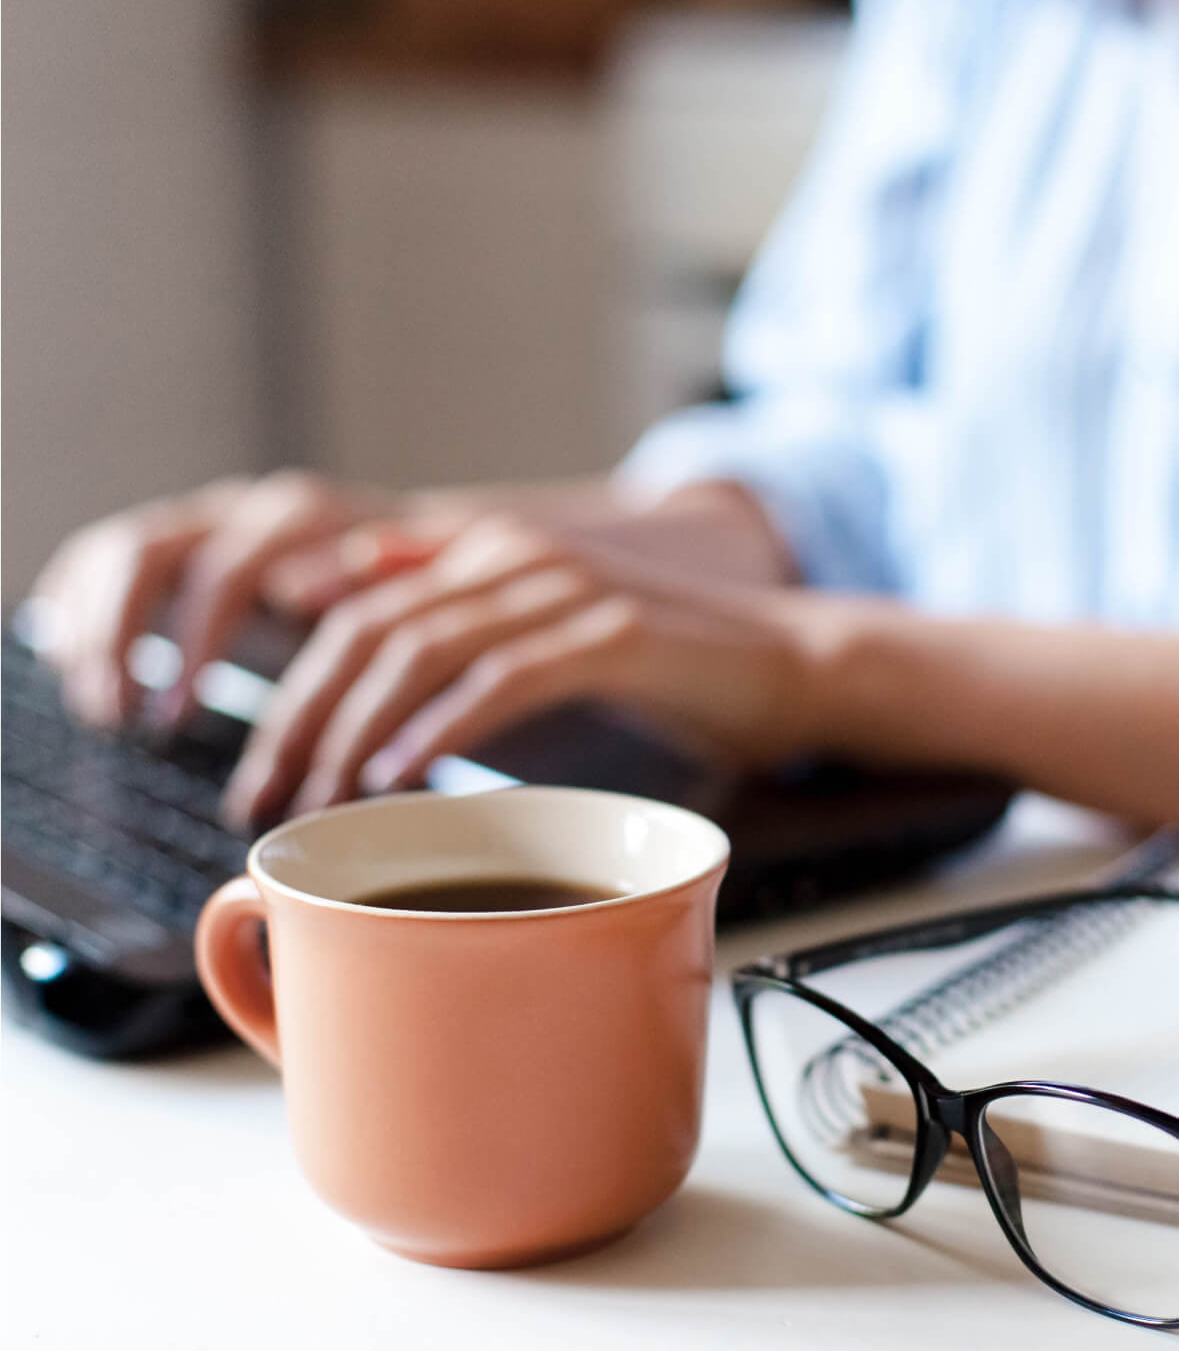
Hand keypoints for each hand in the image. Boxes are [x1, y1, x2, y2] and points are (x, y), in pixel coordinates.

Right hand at [29, 470, 412, 727]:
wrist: (417, 557)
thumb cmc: (423, 596)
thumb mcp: (420, 595)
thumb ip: (393, 572)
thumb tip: (337, 572)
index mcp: (299, 518)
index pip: (225, 568)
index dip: (193, 640)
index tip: (177, 715)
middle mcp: (240, 511)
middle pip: (149, 554)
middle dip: (122, 638)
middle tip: (120, 720)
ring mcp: (203, 522)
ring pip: (118, 555)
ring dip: (95, 632)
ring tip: (100, 710)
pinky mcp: (173, 544)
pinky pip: (101, 558)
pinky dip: (77, 606)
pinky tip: (67, 661)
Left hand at [223, 513, 826, 827]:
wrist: (788, 661)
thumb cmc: (660, 670)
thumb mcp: (541, 642)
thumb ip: (456, 630)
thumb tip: (355, 634)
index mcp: (483, 552)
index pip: (351, 608)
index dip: (289, 688)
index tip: (262, 771)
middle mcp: (510, 554)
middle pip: (366, 629)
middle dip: (300, 720)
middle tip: (266, 798)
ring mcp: (561, 588)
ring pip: (418, 648)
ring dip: (354, 731)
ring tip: (321, 799)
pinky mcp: (611, 632)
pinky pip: (500, 677)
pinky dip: (439, 728)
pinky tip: (398, 774)